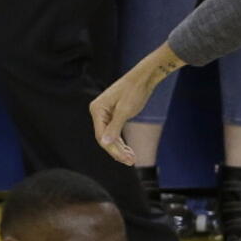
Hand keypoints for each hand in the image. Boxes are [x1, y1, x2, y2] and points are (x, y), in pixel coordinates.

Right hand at [89, 45, 180, 164]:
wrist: (143, 78)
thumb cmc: (134, 91)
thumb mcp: (125, 110)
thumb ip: (115, 127)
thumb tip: (105, 142)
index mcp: (97, 110)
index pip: (101, 136)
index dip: (112, 149)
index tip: (124, 159)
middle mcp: (98, 112)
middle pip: (105, 138)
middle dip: (117, 151)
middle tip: (130, 162)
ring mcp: (106, 113)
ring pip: (111, 136)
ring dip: (121, 149)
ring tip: (131, 159)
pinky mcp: (114, 115)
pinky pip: (115, 132)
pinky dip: (122, 142)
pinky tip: (129, 151)